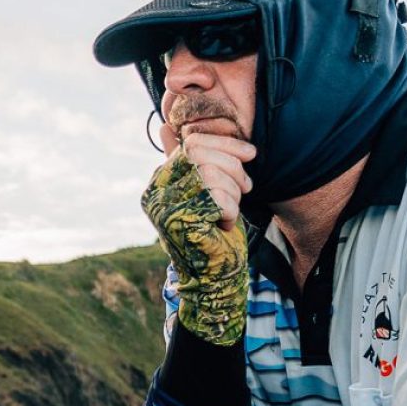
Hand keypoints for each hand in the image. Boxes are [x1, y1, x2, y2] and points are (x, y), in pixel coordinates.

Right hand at [142, 139, 250, 346]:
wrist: (213, 277)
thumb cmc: (211, 232)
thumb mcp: (200, 190)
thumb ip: (185, 161)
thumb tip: (166, 128)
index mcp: (159, 182)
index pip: (192, 143)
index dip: (226, 144)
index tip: (251, 154)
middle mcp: (155, 194)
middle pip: (202, 155)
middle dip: (233, 167)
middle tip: (246, 187)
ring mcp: (165, 209)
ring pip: (212, 176)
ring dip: (233, 194)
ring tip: (231, 211)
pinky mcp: (181, 225)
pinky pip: (218, 200)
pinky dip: (231, 212)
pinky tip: (224, 226)